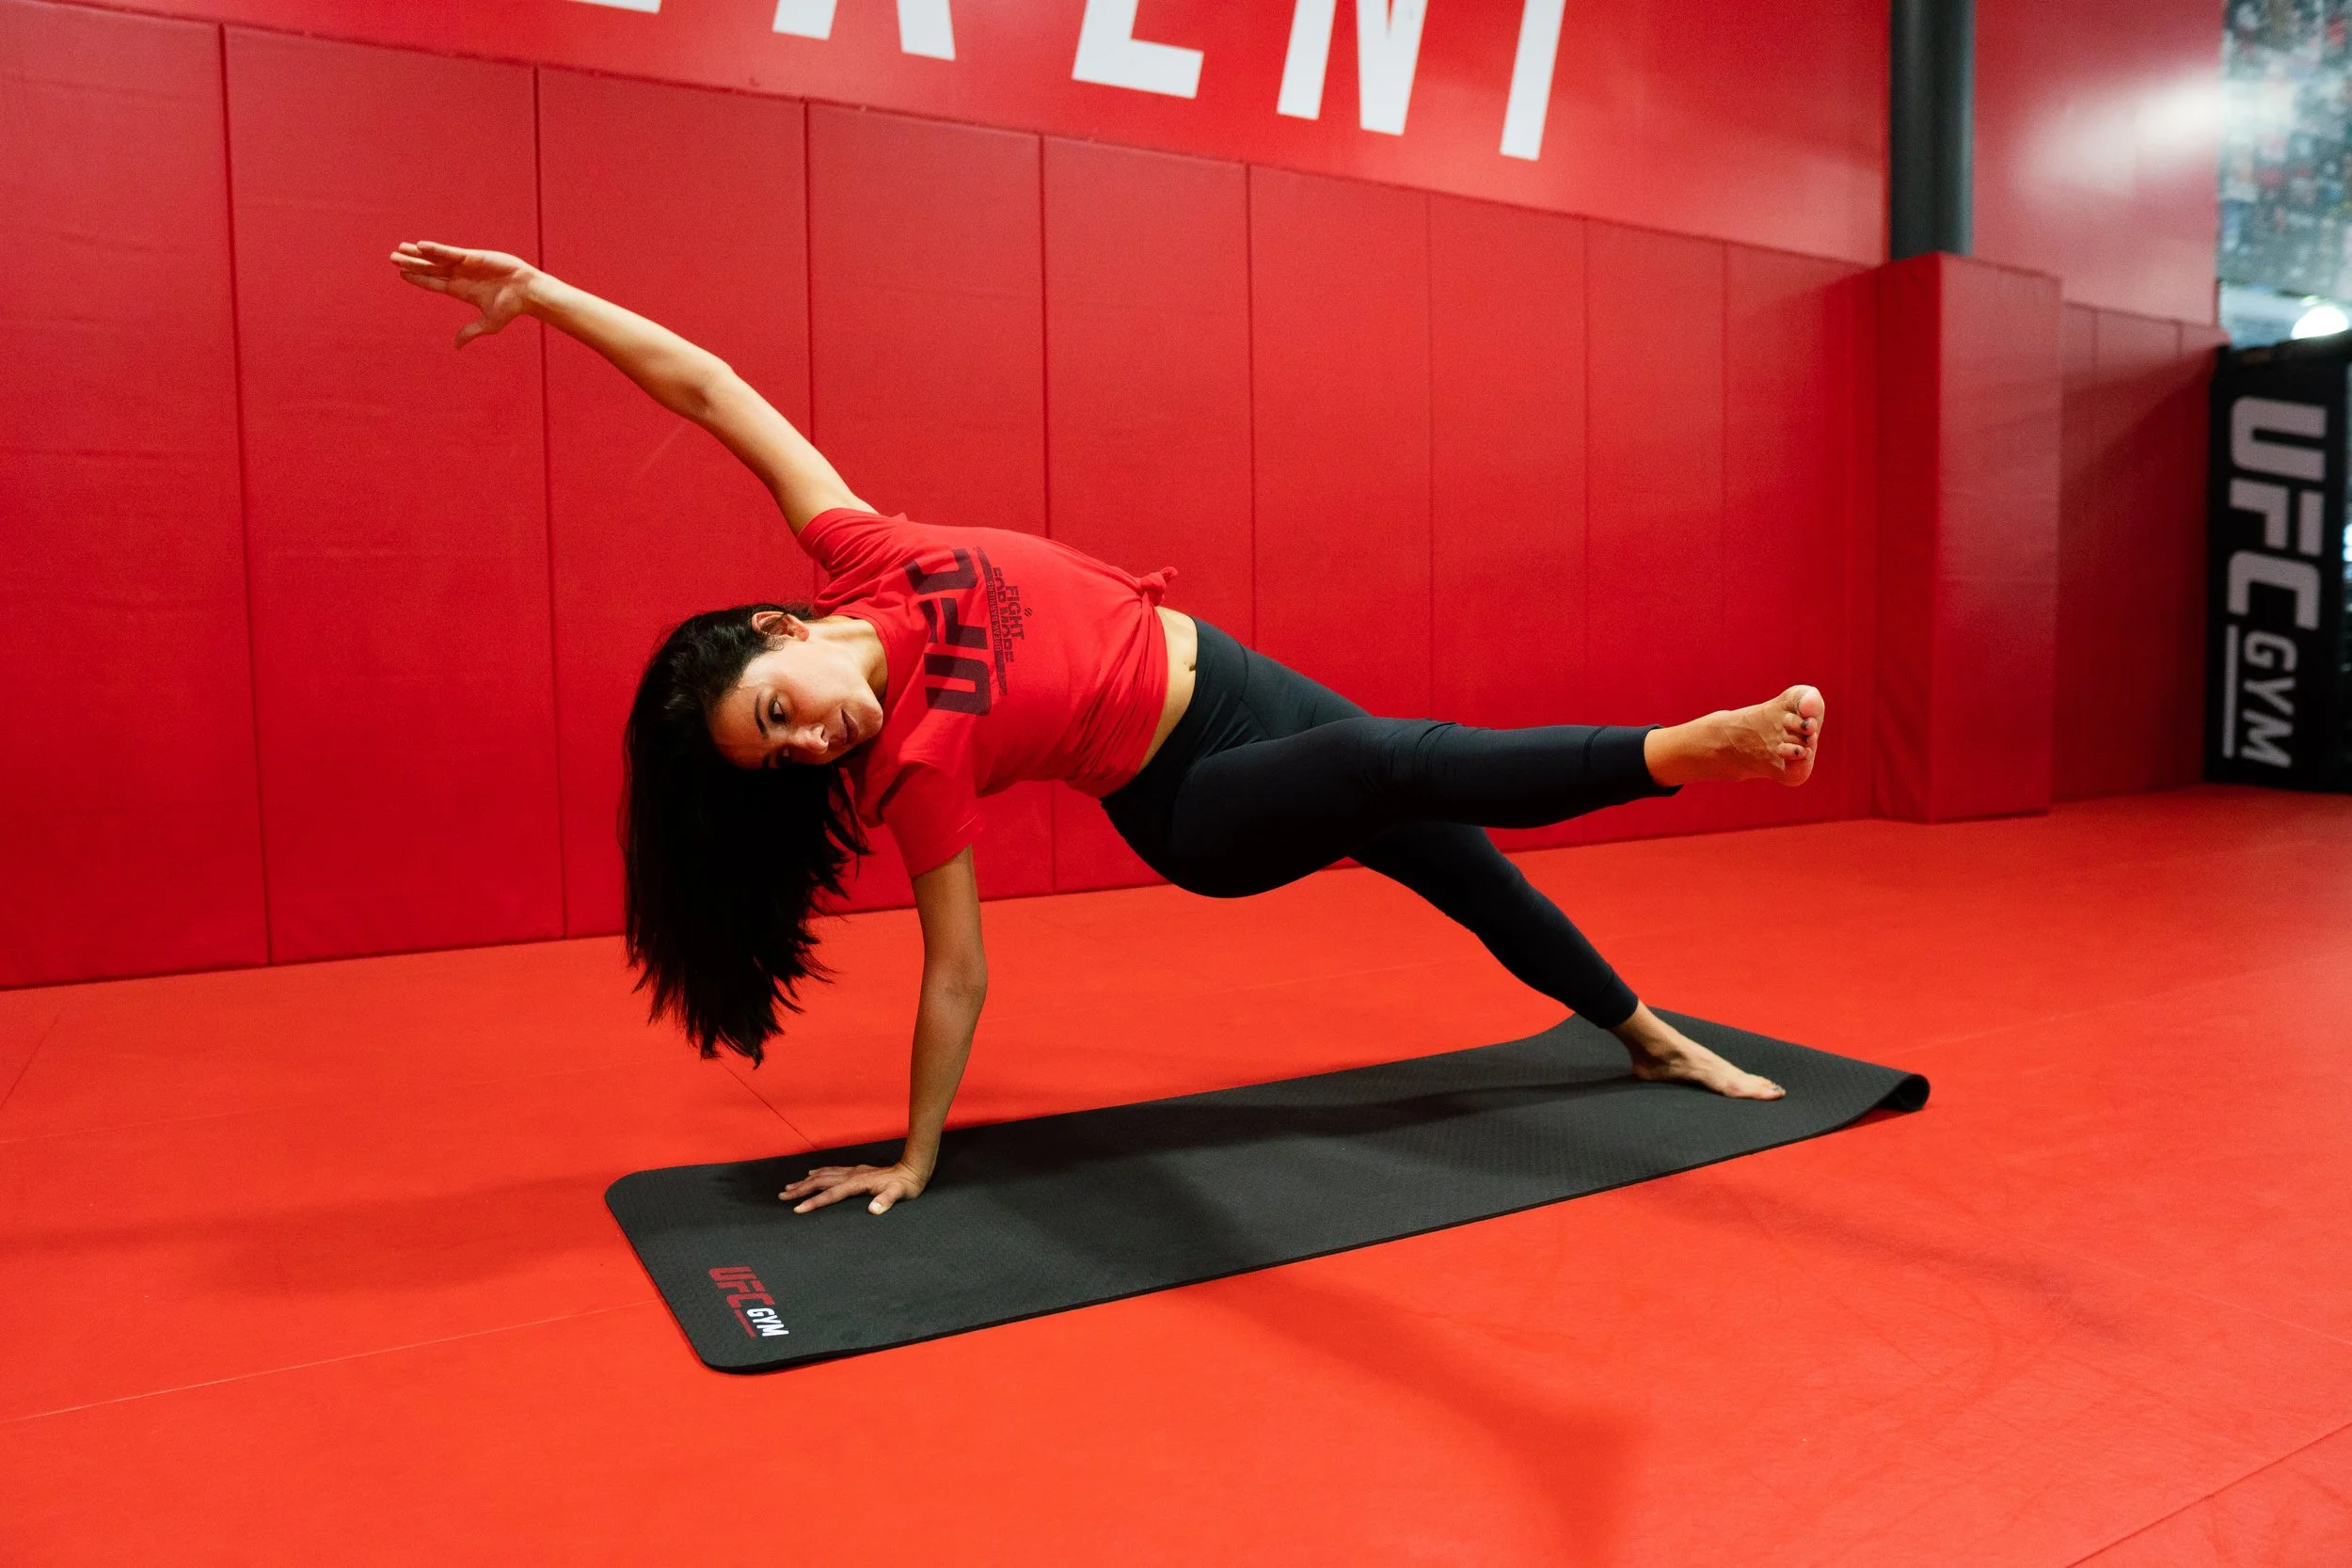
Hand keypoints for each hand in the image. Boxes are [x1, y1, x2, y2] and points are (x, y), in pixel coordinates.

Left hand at [388, 240, 538, 347]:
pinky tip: (419, 246)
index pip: (433, 283)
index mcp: (461, 291)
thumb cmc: (511, 308)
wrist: (527, 292)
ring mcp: (465, 265)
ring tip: (400, 248)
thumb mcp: (488, 324)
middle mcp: (460, 276)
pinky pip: (449, 252)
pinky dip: (435, 249)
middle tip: (392, 257)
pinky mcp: (472, 256)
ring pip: (435, 258)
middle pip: (430, 269)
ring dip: (417, 254)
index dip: (417, 278)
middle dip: (411, 263)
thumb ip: (470, 332)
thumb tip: (456, 347)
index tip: (401, 274)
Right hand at [780, 1161, 928, 1215]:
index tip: (797, 1209)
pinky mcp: (856, 1171)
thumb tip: (873, 1210)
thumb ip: (886, 1201)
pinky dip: (818, 1173)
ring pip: (823, 1175)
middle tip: (782, 1196)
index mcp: (857, 1183)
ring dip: (805, 1181)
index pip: (830, 1194)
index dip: (813, 1202)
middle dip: (800, 1190)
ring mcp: (853, 1172)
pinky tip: (812, 1174)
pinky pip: (831, 1171)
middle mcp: (851, 1175)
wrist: (913, 1169)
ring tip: (789, 1187)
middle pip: (820, 1182)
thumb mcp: (899, 1194)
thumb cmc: (906, 1185)